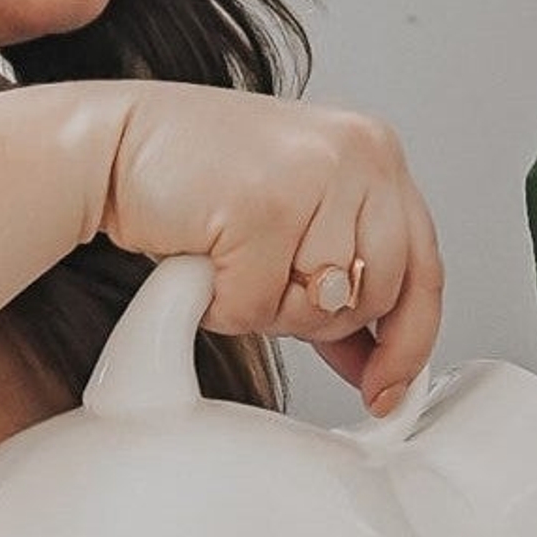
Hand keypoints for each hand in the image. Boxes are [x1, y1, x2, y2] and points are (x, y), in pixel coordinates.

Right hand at [89, 84, 446, 409]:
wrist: (110, 147)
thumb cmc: (194, 181)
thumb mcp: (298, 222)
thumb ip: (347, 278)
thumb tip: (381, 363)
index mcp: (376, 152)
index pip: (426, 269)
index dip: (408, 341)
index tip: (387, 390)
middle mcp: (361, 154)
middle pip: (378, 299)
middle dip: (317, 317)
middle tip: (261, 275)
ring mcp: (318, 175)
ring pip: (323, 310)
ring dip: (265, 307)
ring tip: (229, 253)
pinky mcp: (268, 206)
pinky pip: (260, 307)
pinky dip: (222, 303)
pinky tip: (204, 254)